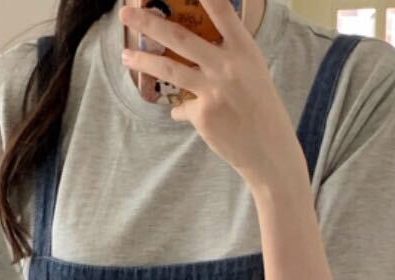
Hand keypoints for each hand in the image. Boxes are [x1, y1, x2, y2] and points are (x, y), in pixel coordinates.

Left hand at [119, 0, 306, 195]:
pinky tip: (183, 112)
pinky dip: (180, 109)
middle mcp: (228, 66)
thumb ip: (227, 57)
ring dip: (143, 61)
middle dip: (149, 24)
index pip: (222, 12)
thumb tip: (193, 52)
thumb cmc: (261, 108)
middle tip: (126, 15)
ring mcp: (213, 90)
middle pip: (180, 37)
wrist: (269, 150)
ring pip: (169, 68)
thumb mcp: (253, 72)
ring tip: (125, 55)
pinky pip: (181, 106)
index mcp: (244, 49)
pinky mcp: (203, 115)